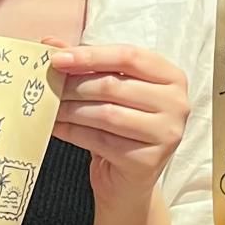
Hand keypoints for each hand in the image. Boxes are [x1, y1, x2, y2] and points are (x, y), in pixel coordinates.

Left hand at [51, 45, 190, 208]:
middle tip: (47, 86)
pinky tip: (56, 128)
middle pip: (114, 85)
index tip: (58, 58)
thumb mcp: (110, 90)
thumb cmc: (121, 128)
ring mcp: (166, 133)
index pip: (129, 56)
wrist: (128, 180)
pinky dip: (72, 132)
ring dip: (70, 109)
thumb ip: (86, 64)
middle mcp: (177, 103)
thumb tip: (50, 44)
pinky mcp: (148, 160)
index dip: (90, 55)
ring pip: (106, 114)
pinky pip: (101, 140)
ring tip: (50, 108)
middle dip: (74, 85)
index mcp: (172, 77)